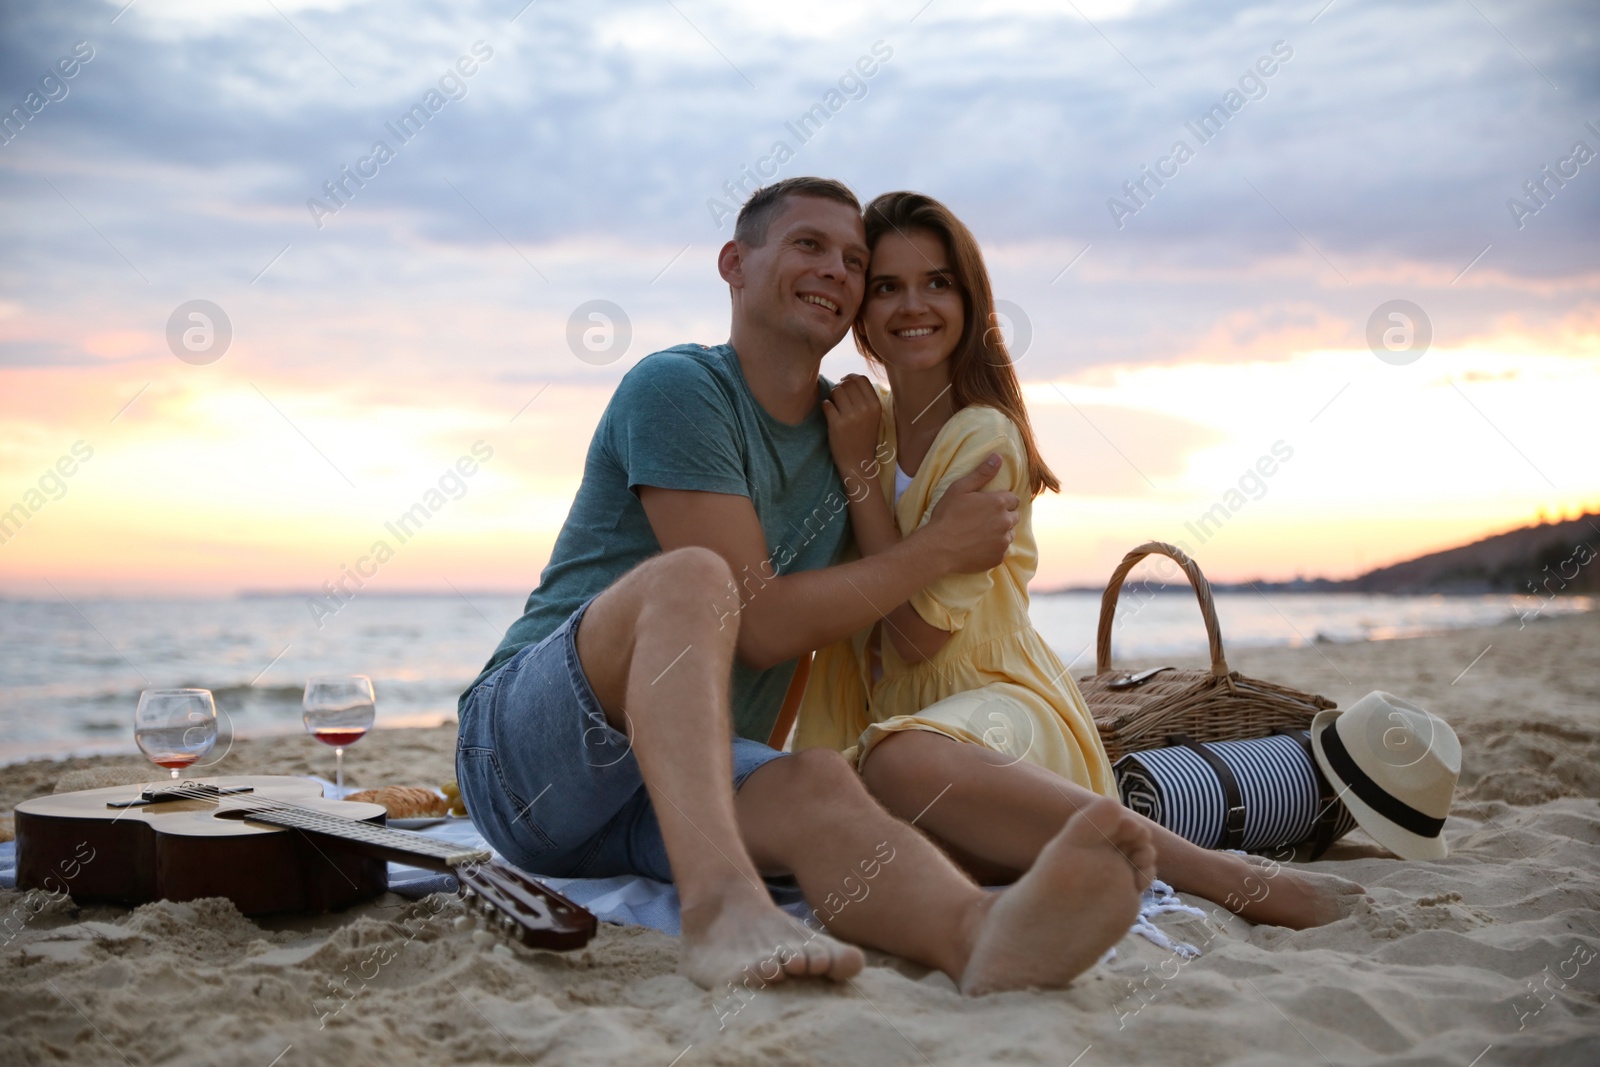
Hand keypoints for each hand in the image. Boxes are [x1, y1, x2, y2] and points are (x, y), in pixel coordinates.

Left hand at [821, 374, 881, 486]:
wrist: (857, 462)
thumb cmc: (863, 436)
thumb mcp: (873, 416)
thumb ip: (865, 397)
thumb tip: (848, 378)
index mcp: (875, 405)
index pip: (861, 379)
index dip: (850, 378)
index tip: (844, 383)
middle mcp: (865, 409)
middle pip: (847, 383)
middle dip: (839, 386)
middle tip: (837, 397)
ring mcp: (851, 416)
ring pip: (836, 391)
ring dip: (831, 395)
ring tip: (833, 404)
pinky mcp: (837, 424)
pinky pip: (826, 403)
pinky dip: (825, 405)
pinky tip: (829, 413)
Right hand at [923, 454, 1018, 572]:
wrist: (938, 548)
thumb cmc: (947, 516)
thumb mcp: (960, 488)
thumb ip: (982, 473)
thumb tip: (998, 457)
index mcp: (999, 503)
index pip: (1013, 499)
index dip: (1001, 501)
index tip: (988, 505)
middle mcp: (1006, 522)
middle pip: (1014, 516)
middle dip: (1003, 516)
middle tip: (983, 519)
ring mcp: (1003, 541)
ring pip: (1009, 534)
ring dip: (1000, 532)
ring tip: (980, 533)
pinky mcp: (998, 557)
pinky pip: (1002, 550)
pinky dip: (994, 548)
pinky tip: (978, 546)